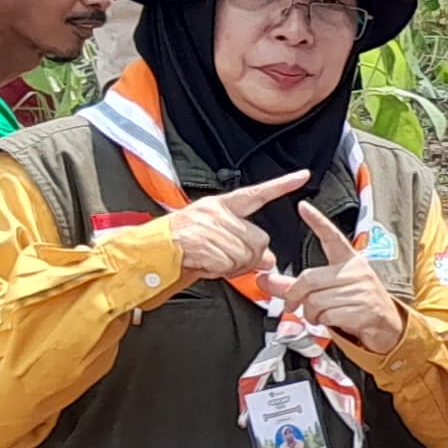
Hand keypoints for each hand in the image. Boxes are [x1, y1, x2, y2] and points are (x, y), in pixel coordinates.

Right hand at [159, 170, 313, 279]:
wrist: (144, 253)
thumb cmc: (180, 248)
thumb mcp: (215, 241)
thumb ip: (244, 246)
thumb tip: (269, 260)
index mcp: (220, 206)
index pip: (256, 194)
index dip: (282, 185)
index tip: (303, 175)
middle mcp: (215, 211)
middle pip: (259, 240)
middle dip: (247, 258)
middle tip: (224, 261)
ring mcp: (207, 225)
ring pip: (244, 255)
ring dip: (231, 267)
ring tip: (210, 261)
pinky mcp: (199, 241)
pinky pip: (227, 264)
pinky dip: (218, 271)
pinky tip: (202, 264)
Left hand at [285, 202, 407, 351]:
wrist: (388, 326)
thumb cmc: (355, 305)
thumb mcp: (327, 291)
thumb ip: (293, 286)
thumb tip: (263, 280)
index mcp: (349, 261)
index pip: (331, 236)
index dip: (317, 221)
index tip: (304, 206)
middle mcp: (356, 271)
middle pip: (309, 278)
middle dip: (294, 296)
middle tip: (292, 305)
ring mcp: (361, 289)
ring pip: (315, 300)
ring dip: (310, 314)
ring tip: (319, 315)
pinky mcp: (363, 309)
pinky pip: (328, 315)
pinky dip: (323, 322)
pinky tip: (332, 320)